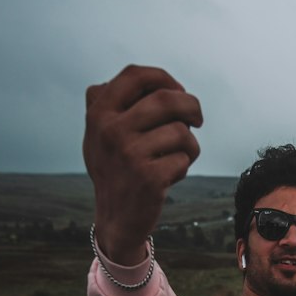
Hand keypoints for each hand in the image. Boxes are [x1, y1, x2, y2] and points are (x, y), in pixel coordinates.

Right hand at [83, 64, 202, 263]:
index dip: (164, 78)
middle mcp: (110, 130)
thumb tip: (153, 79)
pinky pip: (184, 158)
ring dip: (189, 144)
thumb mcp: (100, 133)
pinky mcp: (148, 178)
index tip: (178, 91)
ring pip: (181, 131)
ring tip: (176, 156)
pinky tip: (169, 176)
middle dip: (191, 106)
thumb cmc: (116, 170)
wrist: (116, 220)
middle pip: (167, 99)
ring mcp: (129, 154)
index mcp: (98, 113)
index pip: (136, 75)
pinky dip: (183, 166)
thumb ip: (114, 102)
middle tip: (197, 119)